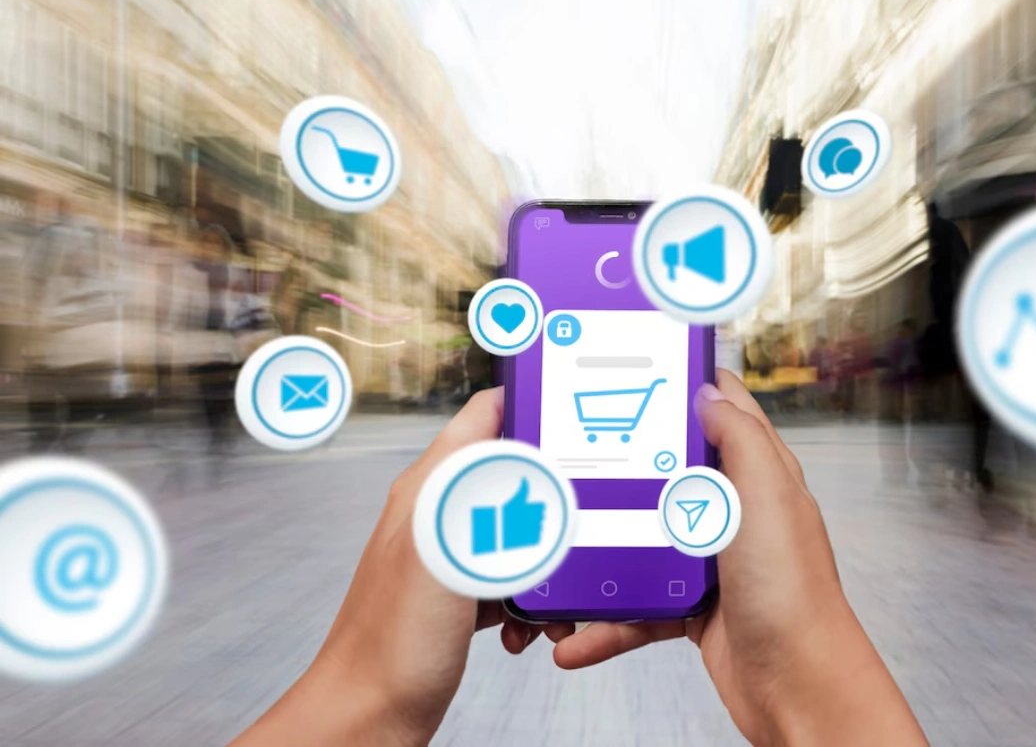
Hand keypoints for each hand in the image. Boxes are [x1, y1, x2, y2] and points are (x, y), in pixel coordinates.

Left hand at [231, 387, 547, 746]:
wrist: (367, 719)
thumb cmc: (390, 650)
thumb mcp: (438, 560)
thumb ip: (470, 499)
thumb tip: (511, 446)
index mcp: (430, 489)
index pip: (485, 415)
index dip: (531, 403)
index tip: (577, 411)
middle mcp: (439, 512)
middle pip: (513, 470)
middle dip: (557, 491)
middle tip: (586, 515)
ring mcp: (450, 552)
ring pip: (520, 527)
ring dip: (549, 553)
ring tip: (556, 590)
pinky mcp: (460, 593)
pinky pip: (512, 574)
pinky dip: (531, 595)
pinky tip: (529, 626)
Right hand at [551, 370, 925, 745]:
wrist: (796, 687)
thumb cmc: (792, 596)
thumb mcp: (768, 498)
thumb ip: (740, 439)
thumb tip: (708, 393)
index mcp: (759, 476)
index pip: (723, 412)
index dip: (686, 386)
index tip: (638, 368)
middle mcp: (736, 513)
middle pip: (669, 473)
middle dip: (623, 465)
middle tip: (575, 450)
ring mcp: (712, 561)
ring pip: (644, 541)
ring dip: (604, 552)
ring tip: (563, 553)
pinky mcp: (692, 607)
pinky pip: (638, 606)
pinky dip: (607, 623)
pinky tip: (577, 637)